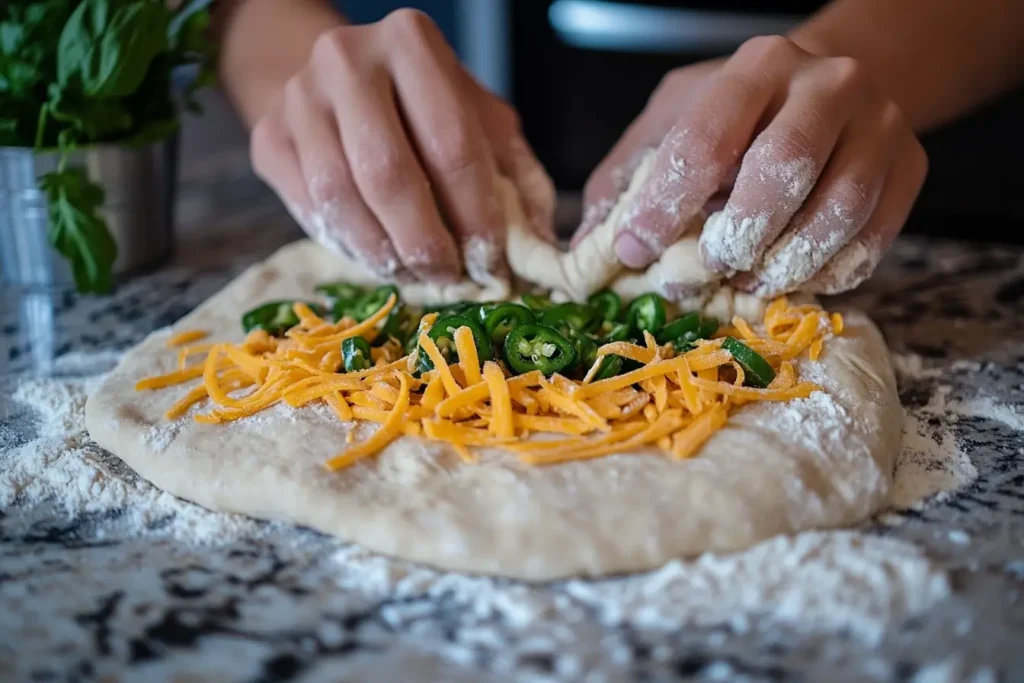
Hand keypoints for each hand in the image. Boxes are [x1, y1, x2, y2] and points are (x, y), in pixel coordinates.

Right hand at [249, 9, 554, 283]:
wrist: (337, 81)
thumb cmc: (422, 107)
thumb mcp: (480, 121)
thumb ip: (514, 176)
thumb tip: (536, 251)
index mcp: (411, 42)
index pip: (451, 144)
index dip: (475, 215)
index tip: (492, 264)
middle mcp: (346, 60)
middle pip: (389, 175)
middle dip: (426, 244)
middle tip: (451, 280)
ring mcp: (298, 99)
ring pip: (341, 200)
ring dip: (386, 256)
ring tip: (418, 278)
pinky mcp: (268, 138)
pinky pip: (309, 212)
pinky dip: (351, 249)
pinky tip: (381, 260)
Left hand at [575, 36, 927, 296]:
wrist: (833, 87)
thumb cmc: (739, 115)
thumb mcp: (672, 122)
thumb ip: (628, 179)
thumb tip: (588, 251)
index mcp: (755, 67)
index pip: (705, 139)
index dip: (665, 206)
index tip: (634, 250)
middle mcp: (826, 84)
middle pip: (782, 169)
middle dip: (737, 234)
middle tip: (710, 266)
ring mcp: (879, 123)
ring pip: (838, 210)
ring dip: (784, 264)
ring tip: (749, 281)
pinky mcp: (910, 166)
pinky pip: (874, 238)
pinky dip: (829, 273)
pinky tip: (796, 279)